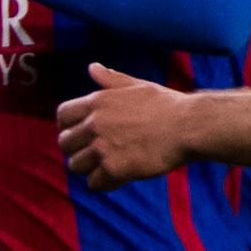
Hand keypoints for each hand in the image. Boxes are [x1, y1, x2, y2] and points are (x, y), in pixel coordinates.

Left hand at [53, 63, 193, 188]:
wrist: (189, 126)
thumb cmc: (167, 104)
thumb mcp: (137, 85)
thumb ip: (111, 79)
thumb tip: (92, 67)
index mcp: (97, 101)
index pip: (62, 115)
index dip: (67, 126)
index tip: (78, 134)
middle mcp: (94, 124)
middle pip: (64, 143)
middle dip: (76, 149)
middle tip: (93, 152)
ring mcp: (102, 147)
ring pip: (75, 165)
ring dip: (88, 168)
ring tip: (105, 166)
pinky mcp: (114, 168)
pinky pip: (93, 183)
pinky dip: (102, 183)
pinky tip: (115, 178)